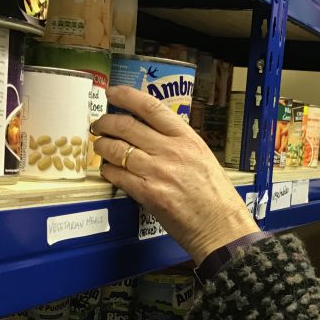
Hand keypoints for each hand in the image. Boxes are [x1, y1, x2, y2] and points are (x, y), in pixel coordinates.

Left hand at [93, 85, 259, 263]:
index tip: (112, 92)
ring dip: (102, 147)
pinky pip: (118, 175)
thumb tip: (151, 135)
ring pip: (117, 149)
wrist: (221, 227)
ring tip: (100, 147)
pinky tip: (108, 171)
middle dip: (105, 123)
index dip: (127, 96)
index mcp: (187, 138)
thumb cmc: (216, 197)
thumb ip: (177, 144)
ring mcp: (158, 172)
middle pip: (127, 126)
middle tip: (98, 125)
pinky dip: (108, 171)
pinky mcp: (147, 193)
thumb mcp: (203, 158)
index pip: (151, 107)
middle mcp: (171, 150)